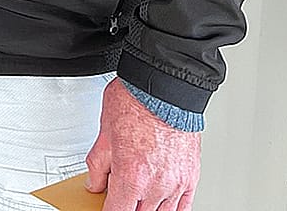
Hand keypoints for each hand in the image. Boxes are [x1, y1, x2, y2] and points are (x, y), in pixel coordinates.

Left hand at [85, 78, 200, 210]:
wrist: (163, 89)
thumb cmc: (134, 104)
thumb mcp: (103, 135)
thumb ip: (97, 166)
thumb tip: (95, 183)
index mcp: (131, 176)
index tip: (104, 207)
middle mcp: (156, 185)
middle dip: (126, 207)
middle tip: (118, 197)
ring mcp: (176, 183)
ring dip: (147, 209)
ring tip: (137, 200)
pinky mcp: (191, 177)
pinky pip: (184, 206)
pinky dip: (171, 209)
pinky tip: (162, 207)